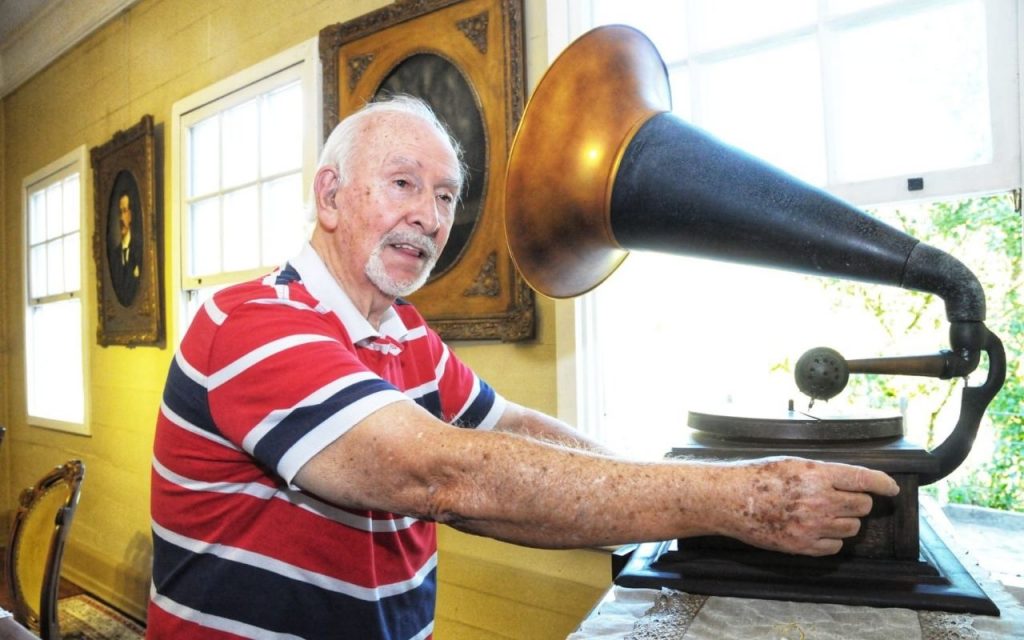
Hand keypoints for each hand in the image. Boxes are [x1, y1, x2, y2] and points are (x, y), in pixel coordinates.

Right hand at [715, 456, 899, 556]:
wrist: (730, 500)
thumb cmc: (757, 477)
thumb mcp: (793, 463)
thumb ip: (823, 472)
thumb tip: (850, 481)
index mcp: (818, 475)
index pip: (864, 479)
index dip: (883, 484)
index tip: (891, 489)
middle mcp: (819, 500)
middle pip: (862, 506)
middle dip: (858, 502)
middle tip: (843, 500)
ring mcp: (812, 526)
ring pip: (851, 528)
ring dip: (844, 521)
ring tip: (822, 515)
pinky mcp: (803, 545)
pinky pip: (834, 547)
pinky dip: (831, 540)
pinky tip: (815, 530)